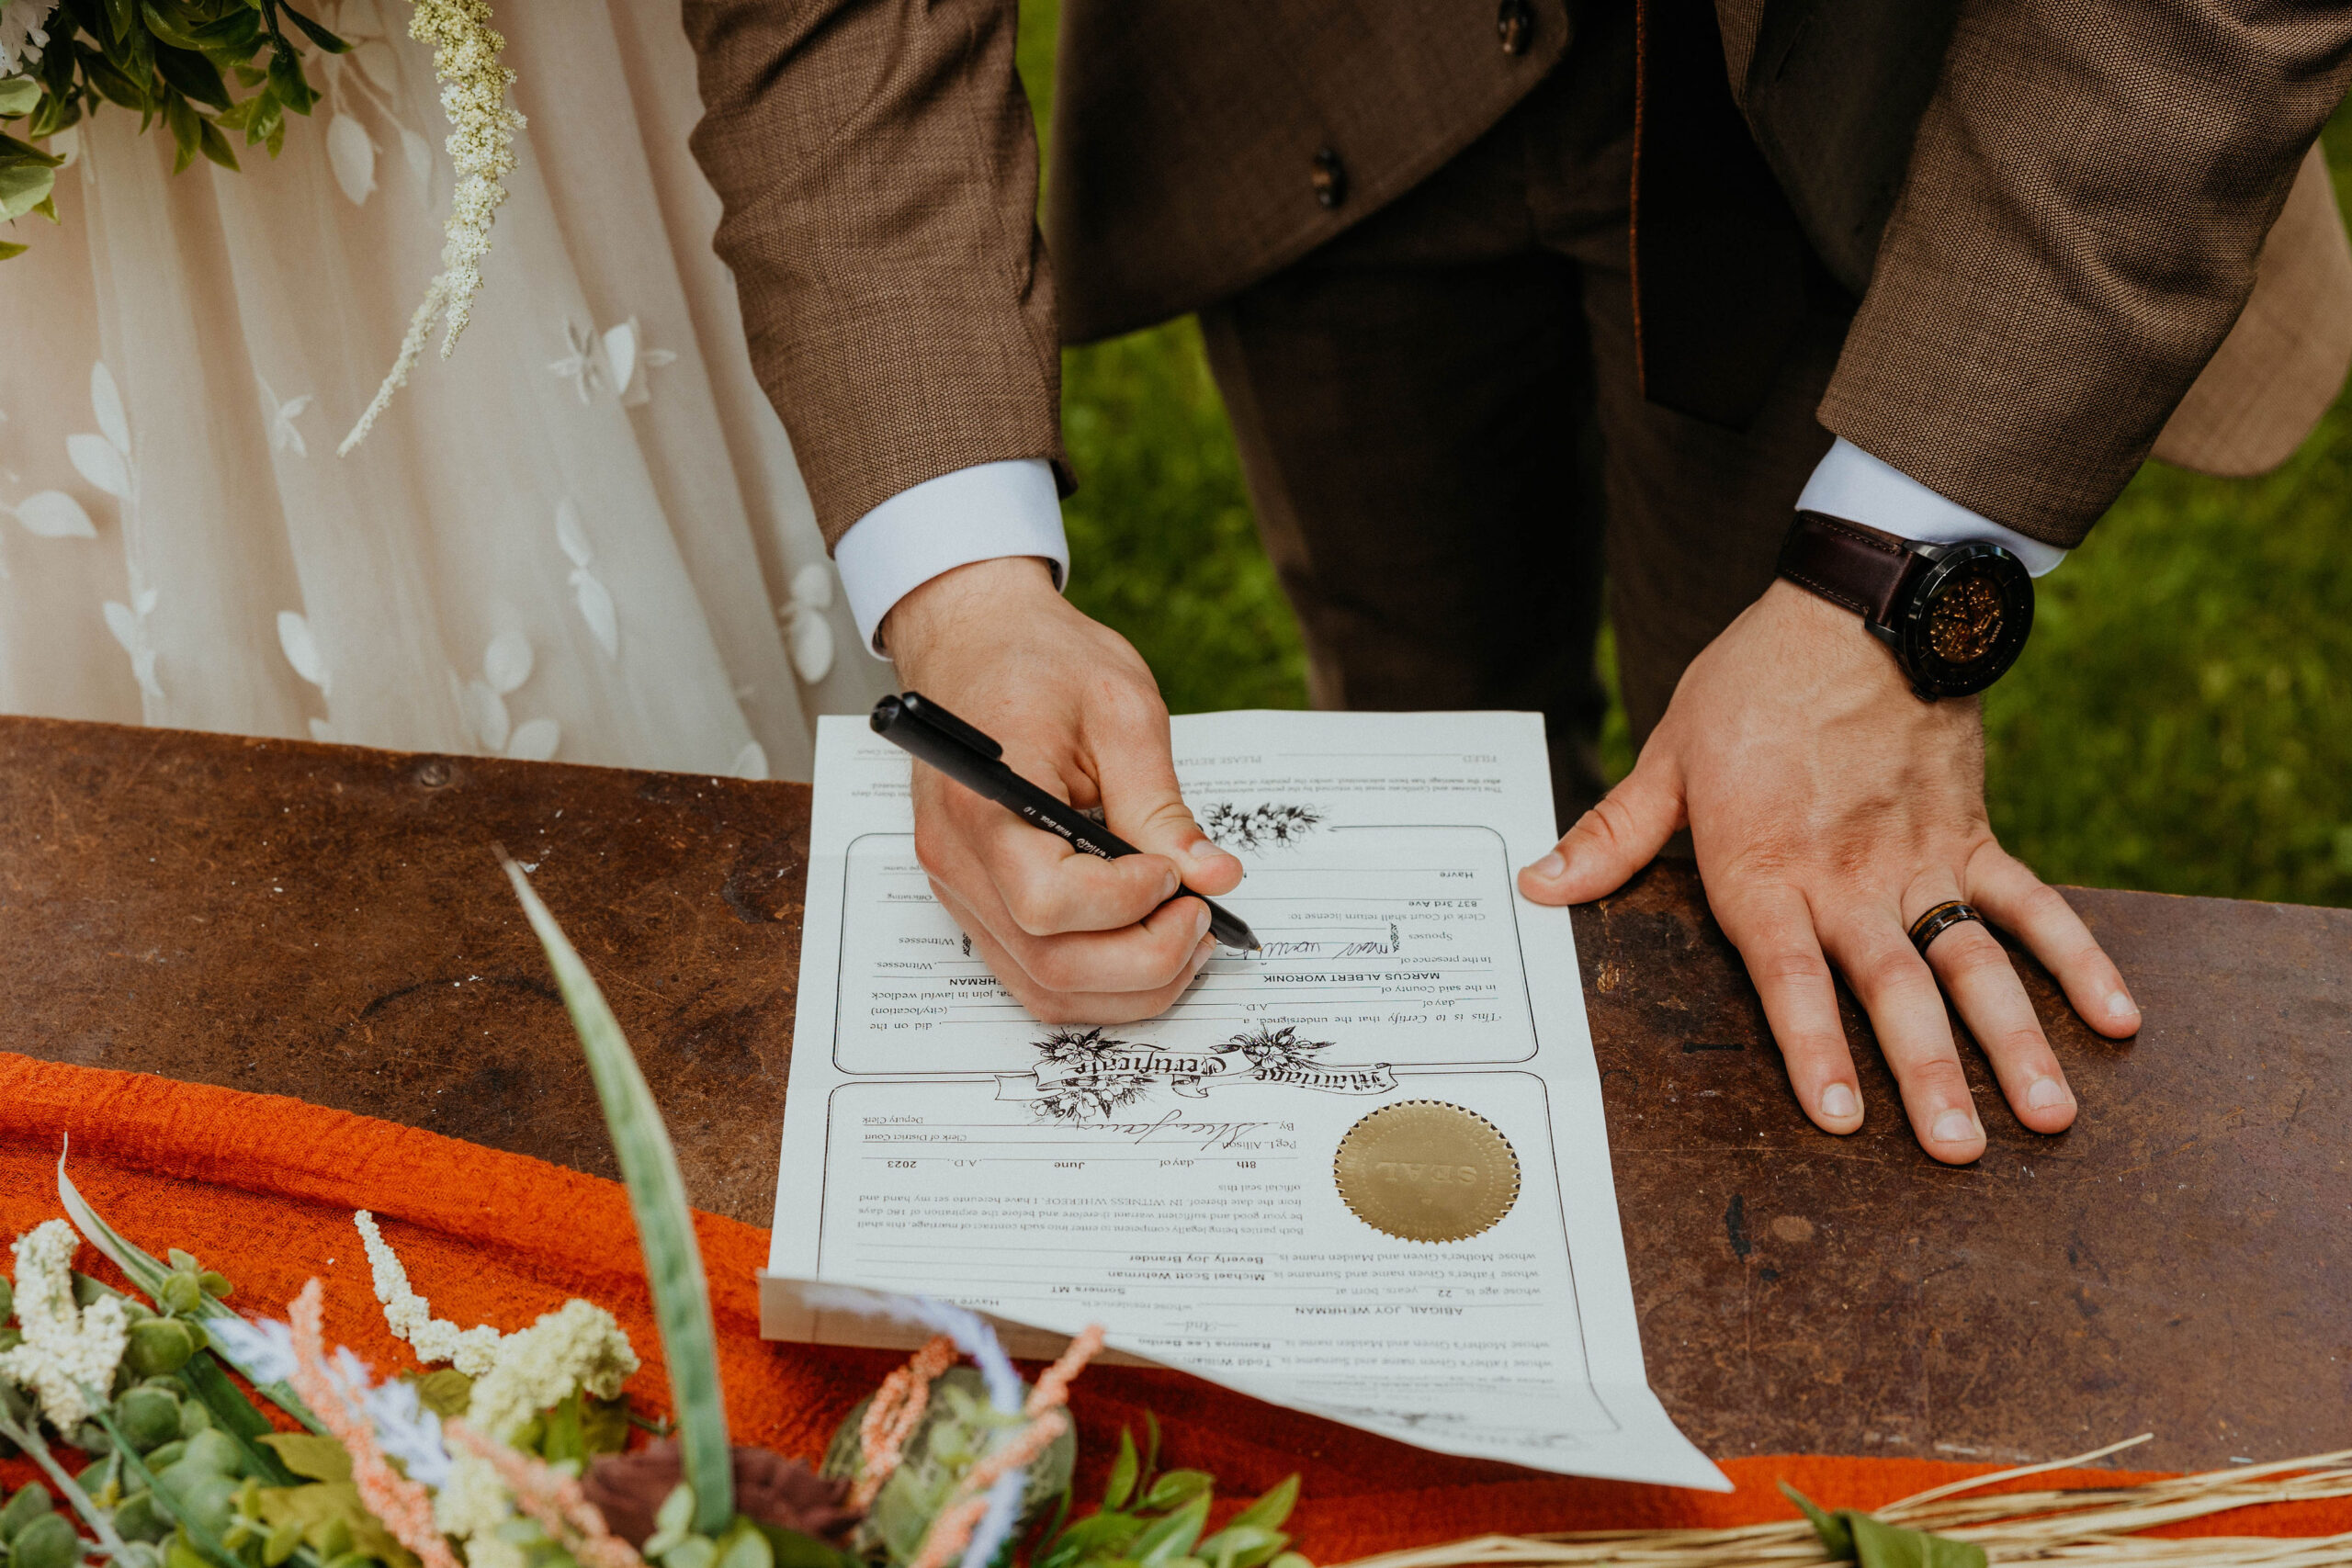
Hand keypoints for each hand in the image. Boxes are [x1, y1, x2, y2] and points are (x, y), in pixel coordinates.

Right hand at [883, 557, 1243, 1022]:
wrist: (974, 641)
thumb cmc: (1040, 661)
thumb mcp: (1120, 711)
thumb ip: (1162, 802)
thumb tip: (1214, 875)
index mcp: (981, 800)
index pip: (1047, 899)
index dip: (1126, 902)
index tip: (1175, 872)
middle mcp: (957, 858)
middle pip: (1049, 963)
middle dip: (1145, 959)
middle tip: (1199, 913)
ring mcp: (958, 888)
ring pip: (1043, 987)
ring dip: (1130, 985)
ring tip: (1185, 931)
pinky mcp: (975, 901)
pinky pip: (1033, 975)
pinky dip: (1100, 981)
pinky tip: (1147, 942)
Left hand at [1517, 580, 2139, 1162]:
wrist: (1858, 603)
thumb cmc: (1751, 682)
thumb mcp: (1669, 755)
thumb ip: (1612, 836)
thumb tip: (1537, 887)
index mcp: (1765, 870)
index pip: (1792, 976)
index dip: (1816, 1046)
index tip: (1842, 1116)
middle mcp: (1848, 878)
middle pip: (1894, 988)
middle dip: (1929, 1074)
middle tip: (1960, 1152)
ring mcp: (1919, 860)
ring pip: (1973, 962)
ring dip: (2012, 1040)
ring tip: (2046, 1114)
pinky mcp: (1971, 834)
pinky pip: (2030, 904)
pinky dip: (2078, 957)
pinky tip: (2119, 1018)